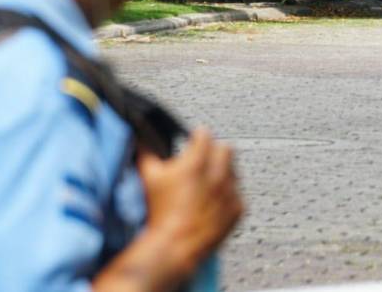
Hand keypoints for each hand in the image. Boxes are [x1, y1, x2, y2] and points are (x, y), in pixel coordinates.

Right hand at [137, 128, 243, 277]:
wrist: (174, 246)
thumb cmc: (160, 213)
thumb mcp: (149, 178)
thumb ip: (146, 152)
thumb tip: (143, 139)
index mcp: (197, 162)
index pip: (204, 134)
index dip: (196, 136)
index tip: (193, 140)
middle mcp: (218, 174)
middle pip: (225, 148)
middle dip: (214, 151)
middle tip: (202, 161)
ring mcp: (231, 191)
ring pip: (233, 170)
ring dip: (222, 172)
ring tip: (205, 185)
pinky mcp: (238, 208)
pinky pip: (237, 192)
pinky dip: (227, 195)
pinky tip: (212, 202)